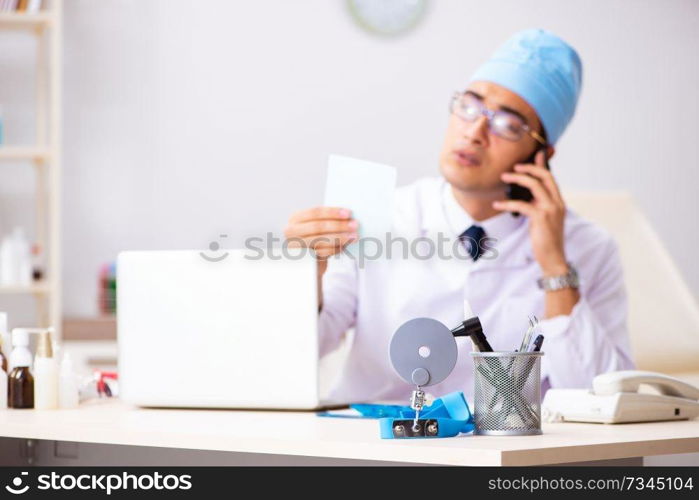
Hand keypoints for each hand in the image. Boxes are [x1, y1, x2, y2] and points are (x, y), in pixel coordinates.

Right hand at [284, 206, 357, 259]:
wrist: (308, 261)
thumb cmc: (316, 238)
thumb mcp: (317, 226)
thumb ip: (328, 220)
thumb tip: (348, 217)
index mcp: (296, 218)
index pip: (315, 212)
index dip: (332, 212)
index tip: (348, 213)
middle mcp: (292, 231)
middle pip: (318, 226)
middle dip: (338, 225)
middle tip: (355, 225)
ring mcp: (296, 246)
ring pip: (320, 240)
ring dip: (340, 238)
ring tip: (354, 236)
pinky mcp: (303, 258)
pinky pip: (322, 253)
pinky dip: (335, 249)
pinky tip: (345, 246)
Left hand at [492, 150, 567, 275]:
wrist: (553, 258)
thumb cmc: (546, 240)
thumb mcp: (544, 219)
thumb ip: (539, 206)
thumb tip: (530, 196)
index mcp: (559, 202)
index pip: (550, 178)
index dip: (541, 165)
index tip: (535, 154)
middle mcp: (557, 203)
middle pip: (544, 176)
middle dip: (529, 168)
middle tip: (514, 167)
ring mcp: (551, 209)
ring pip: (534, 185)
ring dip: (517, 178)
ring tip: (503, 177)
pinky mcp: (541, 218)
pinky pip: (521, 205)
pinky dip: (507, 203)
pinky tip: (497, 204)